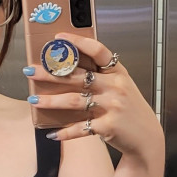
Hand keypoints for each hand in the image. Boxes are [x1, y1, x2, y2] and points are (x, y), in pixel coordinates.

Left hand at [27, 32, 163, 159]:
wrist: (147, 138)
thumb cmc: (129, 110)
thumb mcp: (121, 87)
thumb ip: (101, 77)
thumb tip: (67, 70)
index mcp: (118, 72)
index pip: (98, 50)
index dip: (77, 42)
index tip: (58, 38)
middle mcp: (115, 86)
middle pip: (77, 76)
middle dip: (50, 73)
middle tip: (30, 72)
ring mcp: (112, 106)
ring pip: (74, 100)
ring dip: (50, 101)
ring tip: (34, 101)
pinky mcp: (108, 126)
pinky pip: (80, 127)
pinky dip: (65, 132)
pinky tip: (52, 133)